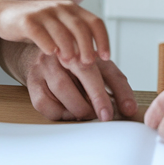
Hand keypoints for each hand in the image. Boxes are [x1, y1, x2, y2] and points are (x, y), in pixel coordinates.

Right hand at [0, 0, 109, 65]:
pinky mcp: (26, 20)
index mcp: (72, 10)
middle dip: (87, 46)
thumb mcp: (60, 28)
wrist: (4, 13)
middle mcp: (60, 8)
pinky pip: (39, 32)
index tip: (107, 57)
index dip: (103, 40)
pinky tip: (50, 54)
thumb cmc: (37, 26)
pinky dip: (47, 43)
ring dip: (68, 47)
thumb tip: (96, 61)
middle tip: (89, 64)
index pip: (95, 22)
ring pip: (61, 30)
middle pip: (80, 26)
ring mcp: (43, 13)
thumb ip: (76, 39)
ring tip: (70, 63)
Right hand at [12, 43, 136, 122]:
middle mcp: (67, 51)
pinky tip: (66, 112)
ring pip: (63, 89)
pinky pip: (44, 103)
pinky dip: (58, 113)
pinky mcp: (32, 80)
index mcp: (89, 48)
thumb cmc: (74, 63)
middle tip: (105, 116)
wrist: (38, 53)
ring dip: (78, 108)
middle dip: (98, 98)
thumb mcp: (99, 67)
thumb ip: (116, 85)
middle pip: (85, 72)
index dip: (120, 90)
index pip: (108, 69)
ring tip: (86, 113)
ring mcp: (47, 65)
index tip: (127, 109)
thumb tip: (130, 109)